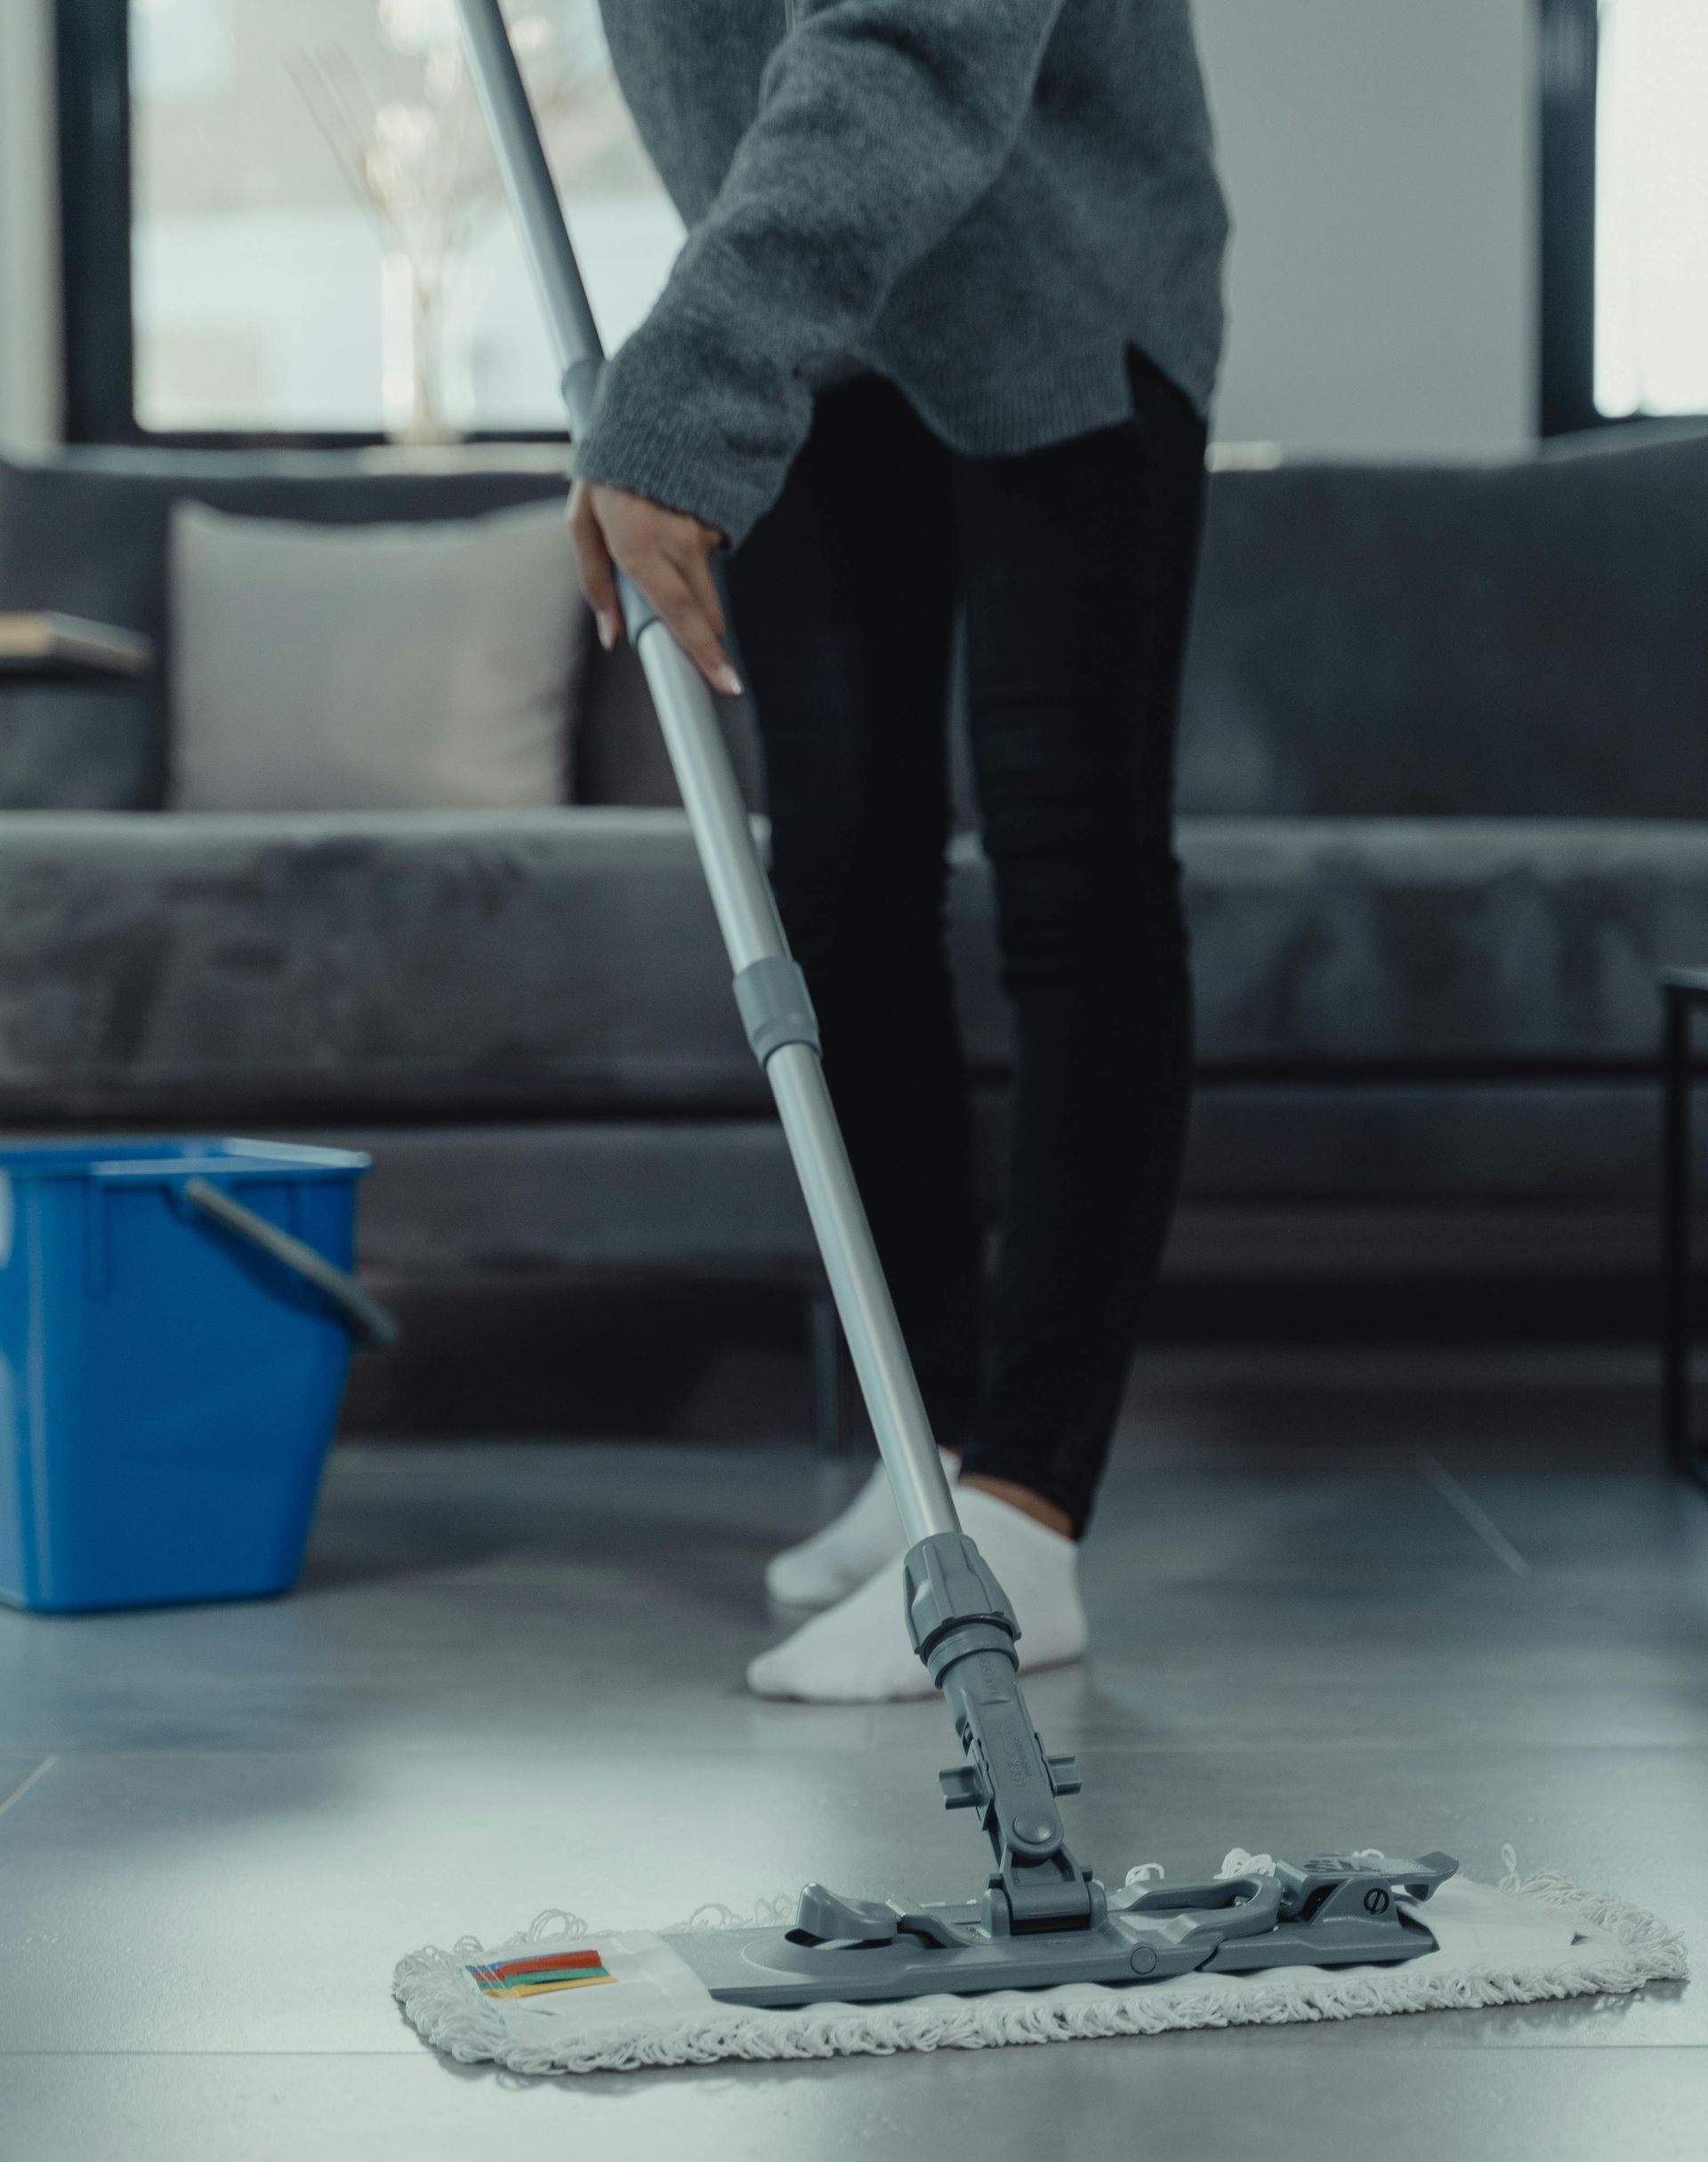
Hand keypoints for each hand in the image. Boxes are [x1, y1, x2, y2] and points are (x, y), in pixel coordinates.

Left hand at [567, 479, 742, 696]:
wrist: (655, 415)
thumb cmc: (608, 472)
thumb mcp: (582, 522)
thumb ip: (595, 582)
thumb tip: (611, 636)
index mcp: (639, 546)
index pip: (679, 612)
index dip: (704, 653)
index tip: (727, 683)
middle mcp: (678, 543)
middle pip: (704, 612)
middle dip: (701, 635)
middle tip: (695, 645)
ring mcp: (704, 532)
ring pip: (707, 589)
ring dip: (690, 590)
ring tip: (660, 551)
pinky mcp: (720, 521)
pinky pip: (710, 559)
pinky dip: (693, 558)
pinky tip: (673, 528)